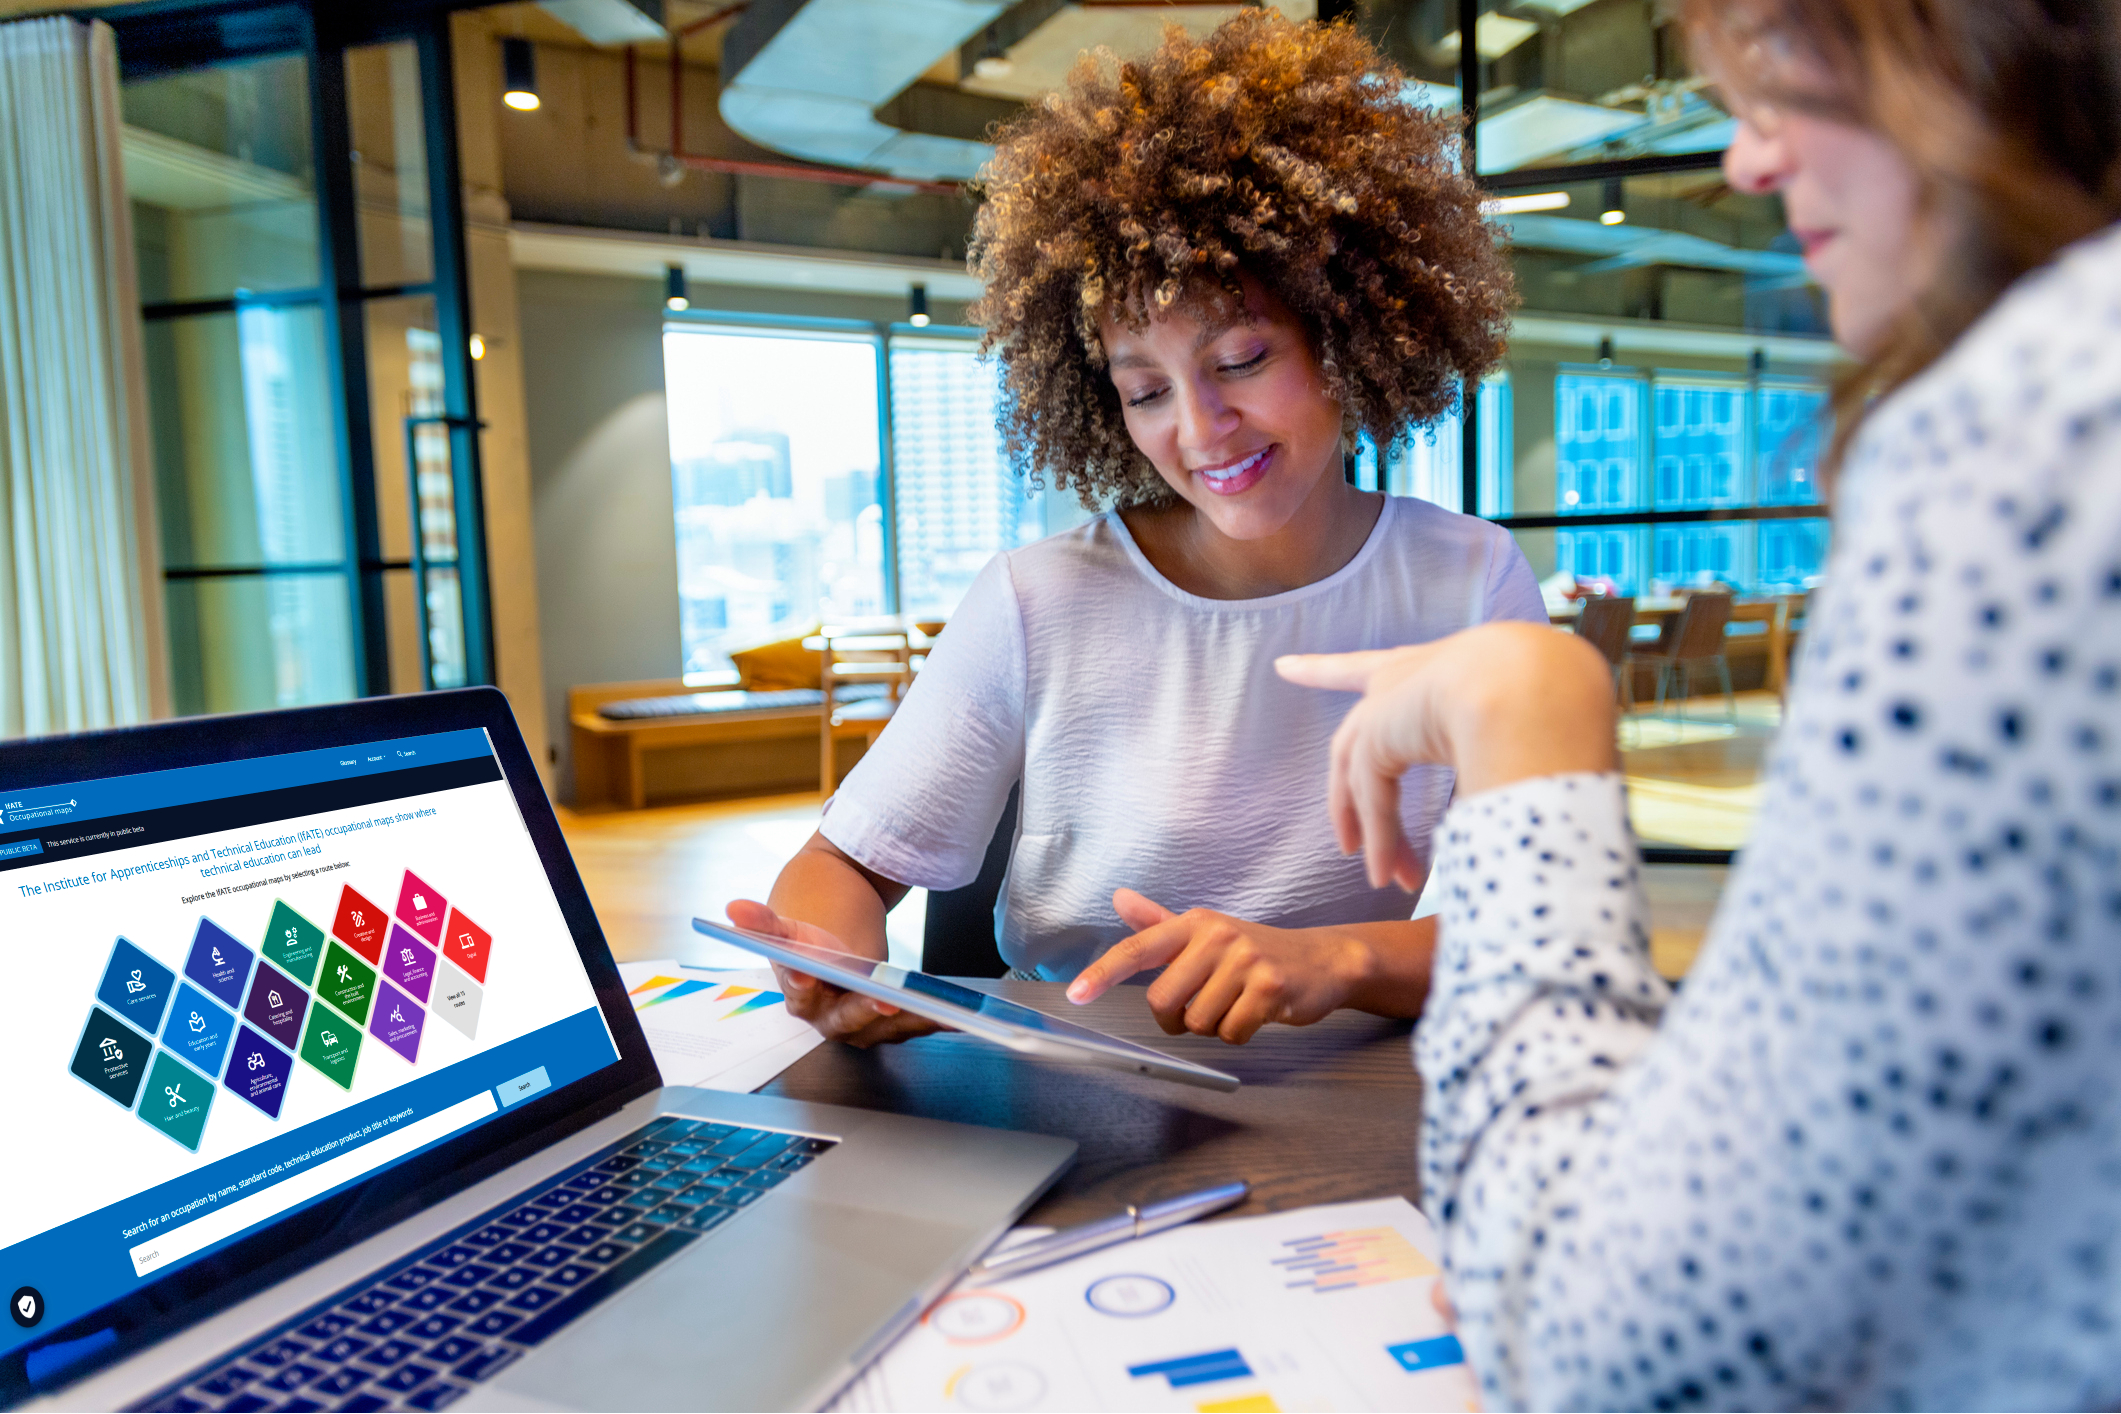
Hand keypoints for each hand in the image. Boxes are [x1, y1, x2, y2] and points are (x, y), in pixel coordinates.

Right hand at [724, 899, 939, 1047]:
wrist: (832, 930)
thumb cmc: (810, 929)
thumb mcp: (790, 922)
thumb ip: (764, 921)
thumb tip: (734, 907)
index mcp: (800, 996)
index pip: (802, 996)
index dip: (807, 987)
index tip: (811, 975)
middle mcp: (828, 1018)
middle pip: (849, 1019)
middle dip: (868, 1009)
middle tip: (888, 998)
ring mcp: (860, 1024)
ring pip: (886, 1028)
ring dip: (913, 1022)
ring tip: (939, 1010)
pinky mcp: (887, 1022)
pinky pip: (910, 1026)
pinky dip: (933, 1021)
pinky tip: (959, 1016)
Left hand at [1064, 888, 1372, 1043]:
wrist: (1323, 960)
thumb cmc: (1257, 951)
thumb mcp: (1207, 932)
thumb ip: (1160, 923)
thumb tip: (1119, 899)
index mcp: (1194, 924)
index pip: (1138, 949)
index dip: (1103, 973)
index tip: (1075, 994)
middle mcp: (1216, 936)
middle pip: (1164, 1000)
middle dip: (1178, 1018)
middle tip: (1203, 1007)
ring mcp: (1245, 960)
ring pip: (1198, 1022)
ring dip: (1214, 1026)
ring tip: (1238, 1003)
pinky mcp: (1270, 987)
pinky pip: (1231, 1033)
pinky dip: (1240, 1034)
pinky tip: (1257, 1013)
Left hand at [1275, 623, 1618, 890]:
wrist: (1536, 680)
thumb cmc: (1549, 694)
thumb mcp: (1520, 721)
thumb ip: (1503, 750)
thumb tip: (1520, 792)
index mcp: (1437, 664)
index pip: (1368, 668)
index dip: (1324, 670)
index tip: (1283, 667)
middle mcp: (1402, 679)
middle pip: (1354, 737)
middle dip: (1347, 794)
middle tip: (1346, 837)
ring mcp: (1384, 706)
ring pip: (1364, 778)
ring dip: (1376, 832)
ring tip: (1387, 879)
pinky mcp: (1376, 737)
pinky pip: (1373, 798)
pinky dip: (1383, 840)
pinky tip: (1388, 877)